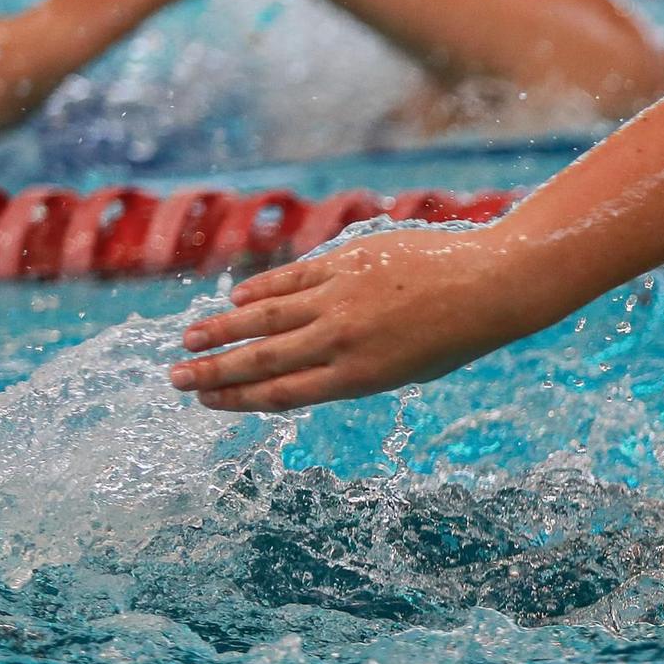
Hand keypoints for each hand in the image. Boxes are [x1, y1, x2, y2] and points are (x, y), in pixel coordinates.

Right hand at [169, 226, 528, 411]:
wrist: (488, 286)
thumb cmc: (454, 335)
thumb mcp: (404, 369)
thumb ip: (353, 368)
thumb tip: (307, 362)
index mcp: (357, 377)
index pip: (281, 392)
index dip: (237, 398)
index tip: (206, 401)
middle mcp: (340, 341)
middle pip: (261, 359)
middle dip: (213, 371)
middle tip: (175, 379)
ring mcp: (339, 299)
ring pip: (265, 317)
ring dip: (222, 328)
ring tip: (188, 340)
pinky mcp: (344, 263)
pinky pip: (292, 279)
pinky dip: (261, 289)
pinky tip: (236, 299)